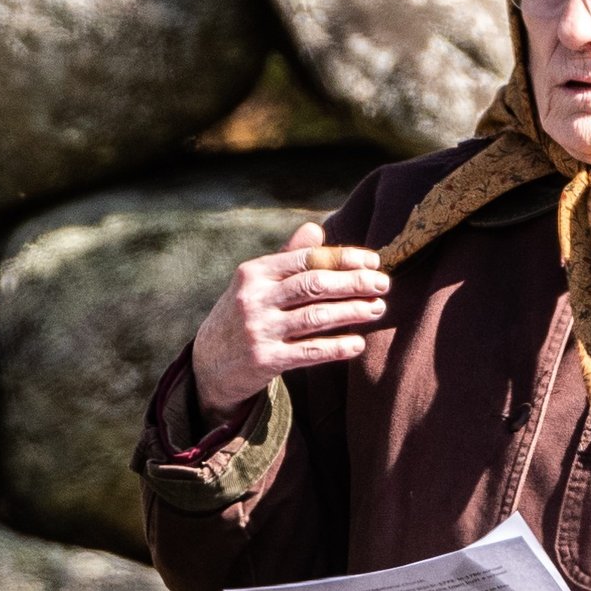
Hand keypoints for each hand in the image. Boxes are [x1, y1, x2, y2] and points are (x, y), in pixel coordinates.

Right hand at [190, 222, 391, 410]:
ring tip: (377, 309)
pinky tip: (358, 344)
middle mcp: (254, 298)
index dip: (344, 258)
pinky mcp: (265, 360)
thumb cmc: (243, 314)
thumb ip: (287, 257)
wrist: (207, 362)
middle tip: (384, 284)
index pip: (307, 259)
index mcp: (254, 273)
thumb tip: (317, 229)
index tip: (374, 261)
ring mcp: (259, 330)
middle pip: (314, 285)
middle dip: (354, 283)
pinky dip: (337, 347)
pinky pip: (309, 352)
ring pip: (316, 317)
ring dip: (352, 312)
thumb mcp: (256, 282)